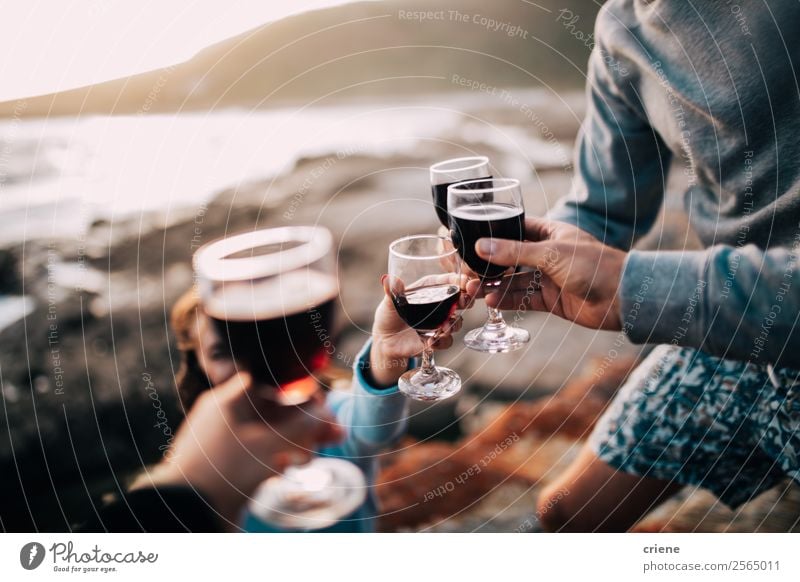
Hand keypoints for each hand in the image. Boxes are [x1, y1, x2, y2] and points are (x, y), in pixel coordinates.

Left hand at [133, 372, 342, 526]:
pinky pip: (261, 456)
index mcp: (228, 401)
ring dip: (296, 443)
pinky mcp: (231, 468)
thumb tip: (327, 415)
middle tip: (334, 434)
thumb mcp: (269, 444)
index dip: (296, 392)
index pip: (269, 385)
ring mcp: (228, 445)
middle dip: (305, 424)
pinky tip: (291, 467)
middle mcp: (227, 419)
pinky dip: (279, 459)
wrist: (188, 512)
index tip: (319, 402)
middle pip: (275, 413)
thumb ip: (302, 427)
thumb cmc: (223, 468)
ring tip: (311, 457)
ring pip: (270, 436)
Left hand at [369, 274, 471, 387]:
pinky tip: (431, 342)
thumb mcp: (389, 302)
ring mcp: (439, 323)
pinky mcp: (436, 339)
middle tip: (464, 301)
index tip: (464, 282)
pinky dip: (442, 342)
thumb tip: (387, 279)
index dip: (457, 280)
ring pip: (457, 322)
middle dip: (466, 299)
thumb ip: (392, 292)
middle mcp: (438, 305)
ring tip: (445, 327)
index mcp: (428, 290)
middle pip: (459, 299)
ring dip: (454, 324)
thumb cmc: (388, 315)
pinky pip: (447, 341)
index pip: (446, 281)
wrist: (385, 340)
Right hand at [465, 218, 625, 330]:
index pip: (515, 228)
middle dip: (489, 265)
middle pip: (510, 258)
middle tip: (468, 271)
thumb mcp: (550, 254)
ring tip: (474, 289)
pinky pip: (523, 298)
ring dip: (494, 285)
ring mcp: (548, 277)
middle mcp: (547, 254)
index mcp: (550, 233)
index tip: (471, 241)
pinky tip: (491, 302)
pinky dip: (507, 300)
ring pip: (514, 280)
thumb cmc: (594, 266)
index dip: (493, 234)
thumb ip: (514, 251)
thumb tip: (482, 246)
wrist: (622, 298)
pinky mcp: (550, 299)